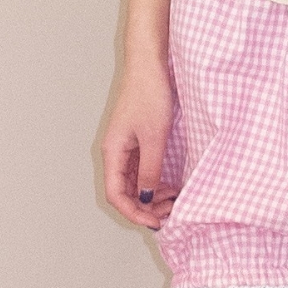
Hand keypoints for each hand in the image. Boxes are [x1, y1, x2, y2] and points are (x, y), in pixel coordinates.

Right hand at [99, 63, 177, 227]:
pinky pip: (142, 171)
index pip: (116, 195)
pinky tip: (171, 186)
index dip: (134, 213)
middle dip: (145, 208)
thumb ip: (150, 170)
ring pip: (134, 184)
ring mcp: (126, 148)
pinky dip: (155, 183)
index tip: (156, 222)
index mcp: (113, 152)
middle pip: (124, 193)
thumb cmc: (148, 95)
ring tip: (174, 201)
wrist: (150, 65)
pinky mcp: (136, 142)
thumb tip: (147, 199)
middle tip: (170, 214)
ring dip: (152, 197)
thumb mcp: (154, 138)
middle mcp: (115, 153)